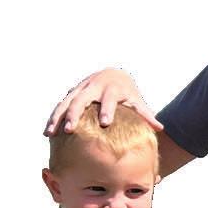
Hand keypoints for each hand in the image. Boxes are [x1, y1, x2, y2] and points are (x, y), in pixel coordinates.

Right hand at [43, 68, 160, 135]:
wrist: (113, 74)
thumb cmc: (127, 93)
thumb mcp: (136, 100)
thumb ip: (146, 114)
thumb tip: (160, 128)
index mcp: (112, 89)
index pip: (109, 99)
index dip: (107, 110)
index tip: (105, 123)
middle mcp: (94, 87)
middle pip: (81, 99)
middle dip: (74, 114)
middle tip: (70, 129)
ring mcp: (81, 89)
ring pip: (66, 102)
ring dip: (57, 117)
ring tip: (50, 133)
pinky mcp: (72, 93)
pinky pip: (60, 105)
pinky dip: (53, 118)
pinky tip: (47, 132)